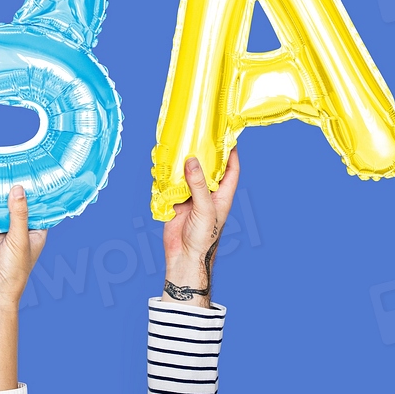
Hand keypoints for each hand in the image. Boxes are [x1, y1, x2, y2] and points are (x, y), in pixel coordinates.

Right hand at [0, 185, 44, 391]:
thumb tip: (18, 188)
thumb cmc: (13, 270)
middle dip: (14, 189)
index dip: (38, 192)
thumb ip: (18, 214)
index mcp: (34, 230)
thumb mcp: (19, 239)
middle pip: (16, 203)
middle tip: (12, 163)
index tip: (39, 170)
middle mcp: (17, 227)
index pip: (38, 206)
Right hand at [162, 149, 240, 306]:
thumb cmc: (204, 238)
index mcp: (223, 194)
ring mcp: (192, 198)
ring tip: (177, 146)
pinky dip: (168, 176)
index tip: (227, 136)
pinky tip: (163, 166)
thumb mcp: (205, 209)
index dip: (231, 153)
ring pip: (189, 175)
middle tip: (197, 135)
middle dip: (203, 154)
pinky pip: (173, 186)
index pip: (231, 169)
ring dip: (183, 164)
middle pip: (208, 169)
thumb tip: (192, 161)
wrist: (185, 258)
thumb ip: (199, 185)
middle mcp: (208, 194)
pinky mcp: (177, 203)